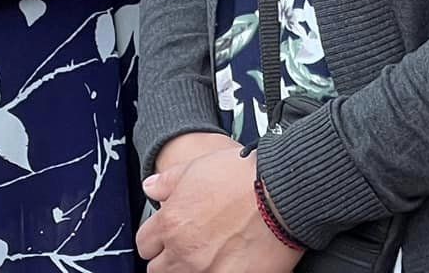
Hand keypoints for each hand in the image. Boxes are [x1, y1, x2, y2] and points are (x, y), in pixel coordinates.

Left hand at [140, 145, 301, 272]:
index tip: (167, 236)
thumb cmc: (244, 177)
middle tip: (189, 247)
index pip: (145, 244)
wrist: (282, 191)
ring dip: (190, 268)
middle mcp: (183, 251)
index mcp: (171, 223)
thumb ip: (168, 181)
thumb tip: (150, 187)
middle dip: (170, 258)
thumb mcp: (198, 166)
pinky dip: (217, 272)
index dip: (156, 239)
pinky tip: (229, 262)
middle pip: (158, 269)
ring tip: (210, 254)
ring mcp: (206, 271)